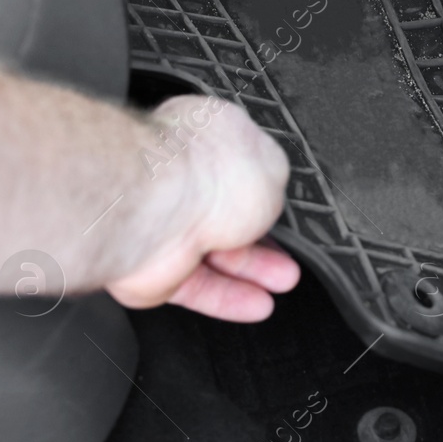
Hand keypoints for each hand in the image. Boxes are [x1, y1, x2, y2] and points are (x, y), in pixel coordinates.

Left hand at [106, 95, 298, 321]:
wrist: (154, 209)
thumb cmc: (203, 173)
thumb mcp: (275, 169)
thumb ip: (275, 185)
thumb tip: (271, 201)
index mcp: (208, 138)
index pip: (241, 168)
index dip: (267, 193)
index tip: (285, 213)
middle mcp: (183, 177)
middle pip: (229, 216)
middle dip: (264, 239)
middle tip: (288, 252)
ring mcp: (167, 221)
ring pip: (216, 254)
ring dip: (252, 269)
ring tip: (282, 281)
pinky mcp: (156, 263)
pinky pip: (198, 285)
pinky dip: (227, 296)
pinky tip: (255, 303)